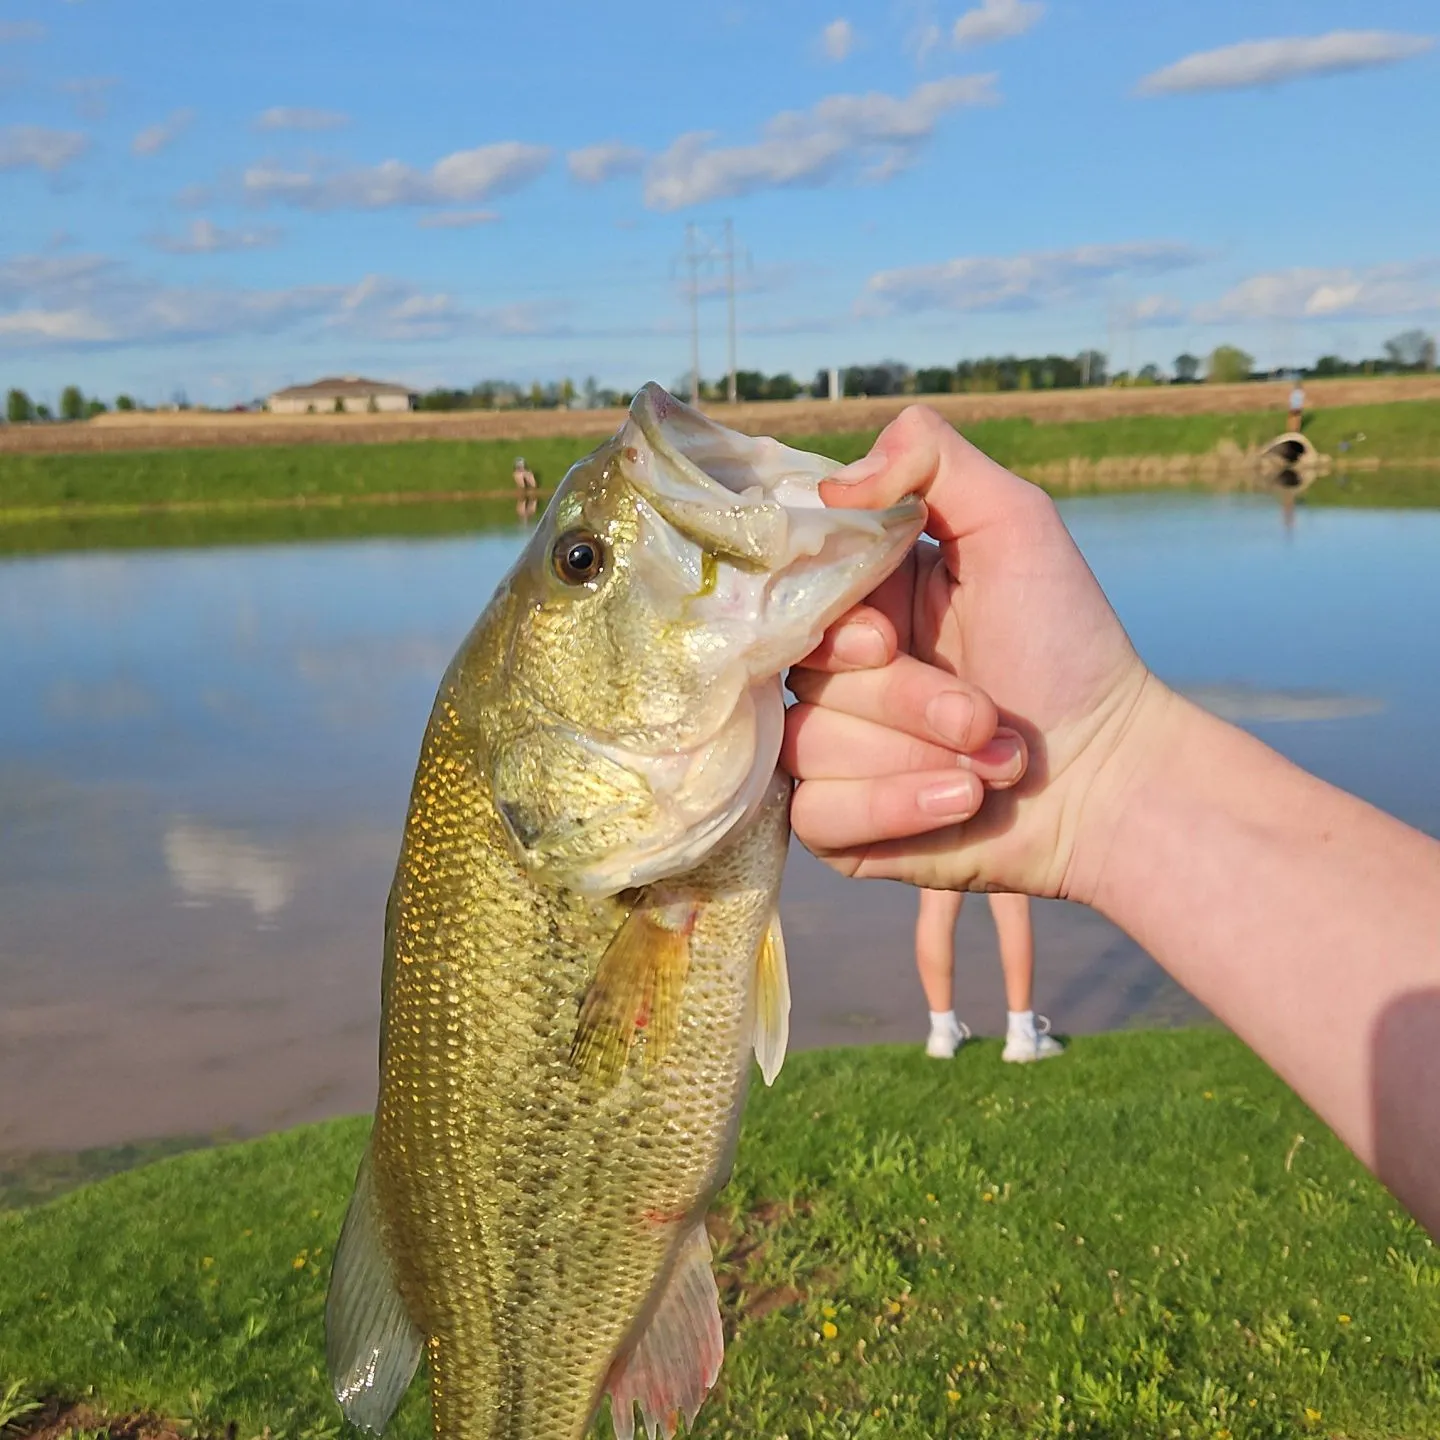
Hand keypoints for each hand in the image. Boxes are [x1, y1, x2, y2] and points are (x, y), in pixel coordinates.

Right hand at [783, 405, 1170, 898]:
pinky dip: (899, 806)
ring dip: (920, 755)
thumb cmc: (1067, 644)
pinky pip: (817, 814)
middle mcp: (832, 670)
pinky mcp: (834, 823)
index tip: (889, 636)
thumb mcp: (1016, 524)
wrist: (1110, 775)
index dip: (833, 619)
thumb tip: (831, 483)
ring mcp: (827, 748)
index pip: (785, 588)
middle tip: (983, 714)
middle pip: (804, 674)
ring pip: (808, 744)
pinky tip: (962, 800)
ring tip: (992, 757)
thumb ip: (932, 460)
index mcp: (860, 595)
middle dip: (906, 697)